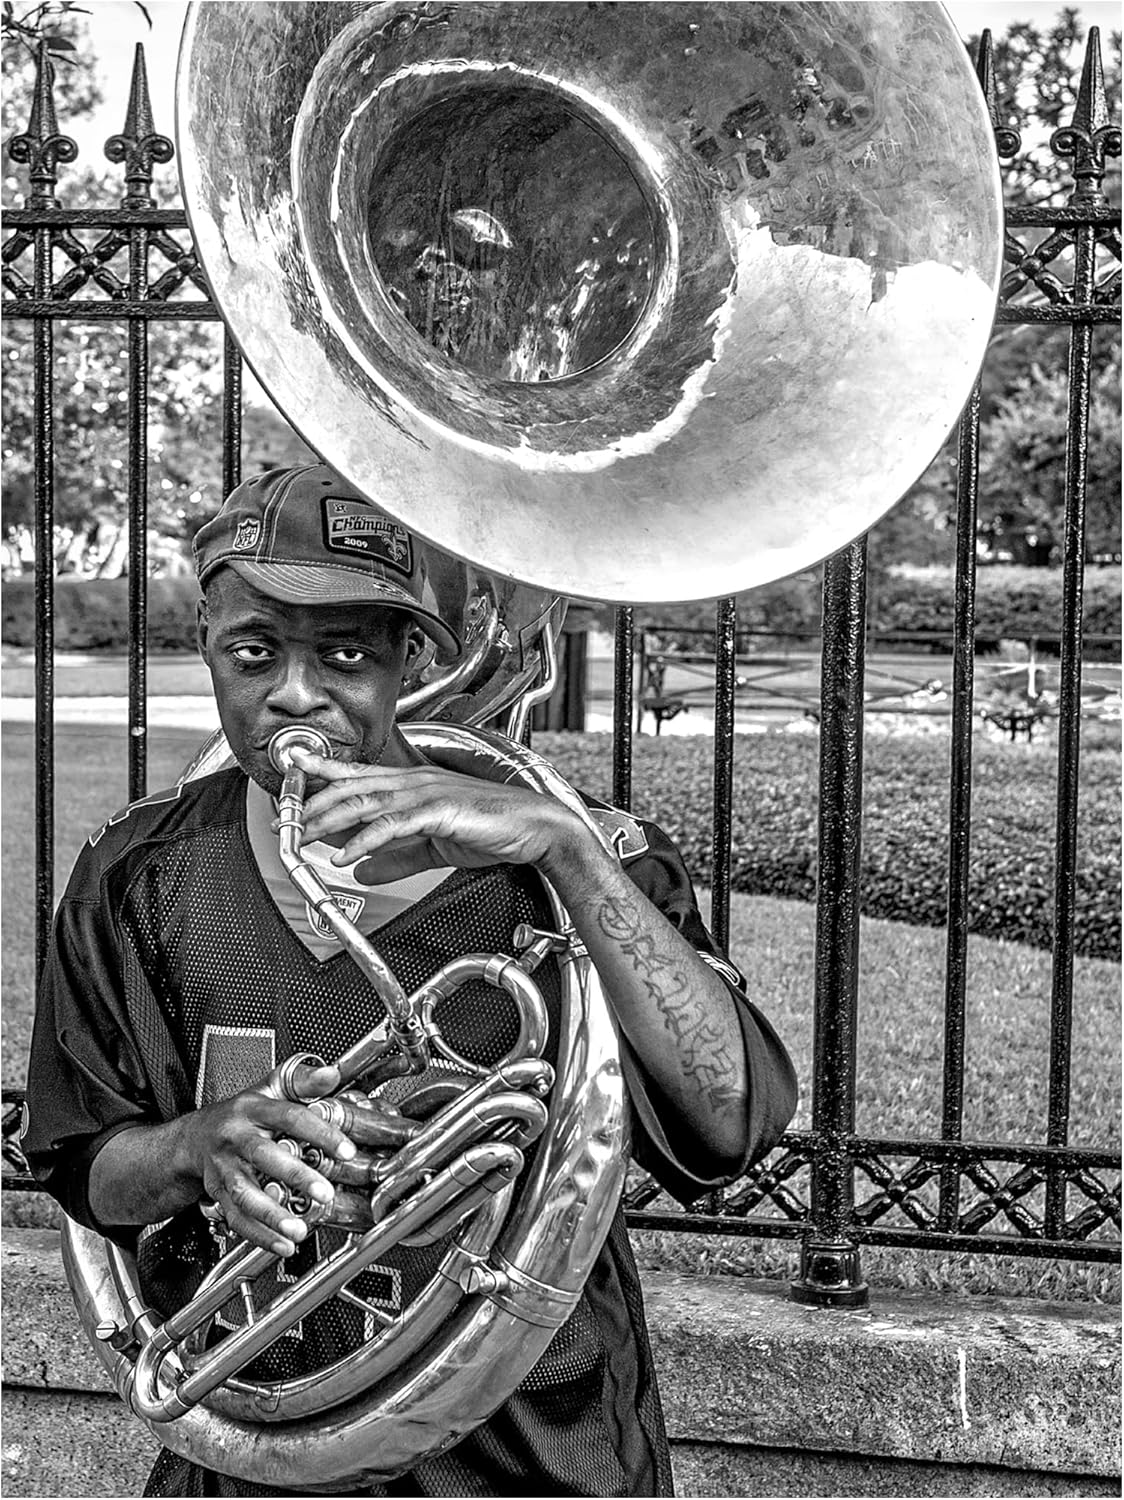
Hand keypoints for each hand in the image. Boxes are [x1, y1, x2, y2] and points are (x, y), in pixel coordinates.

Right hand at [179, 1062, 357, 1257]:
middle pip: (263, 1155)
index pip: (289, 1116)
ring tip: (299, 1229)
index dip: (319, 1132)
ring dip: (272, 1214)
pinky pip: (236, 1217)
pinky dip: (259, 1235)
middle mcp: (234, 1137)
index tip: (346, 1150)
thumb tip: (332, 1074)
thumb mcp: (271, 1088)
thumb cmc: (241, 1113)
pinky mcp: (217, 1193)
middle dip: (295, 1175)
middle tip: (324, 1191)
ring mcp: (223, 1167)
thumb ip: (304, 1082)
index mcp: (252, 1108)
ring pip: (244, 1192)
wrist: (194, 1137)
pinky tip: (283, 1244)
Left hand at [289, 749, 587, 882]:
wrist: (533, 829)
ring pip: (364, 801)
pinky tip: (346, 855)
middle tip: (286, 822)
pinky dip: (364, 840)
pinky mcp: (437, 810)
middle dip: (314, 803)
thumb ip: (395, 859)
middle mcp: (415, 781)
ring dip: (329, 819)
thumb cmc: (491, 829)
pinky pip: (391, 824)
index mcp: (414, 784)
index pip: (358, 773)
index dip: (323, 771)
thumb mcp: (432, 849)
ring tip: (303, 837)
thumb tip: (362, 871)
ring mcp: (426, 792)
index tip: (293, 771)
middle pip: (351, 787)